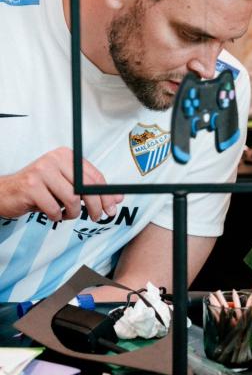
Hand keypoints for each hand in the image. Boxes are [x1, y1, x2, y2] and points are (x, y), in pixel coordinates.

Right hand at [0, 147, 122, 221]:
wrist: (6, 192)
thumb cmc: (41, 190)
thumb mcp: (67, 187)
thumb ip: (91, 190)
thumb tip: (118, 198)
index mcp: (67, 156)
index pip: (95, 176)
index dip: (107, 195)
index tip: (113, 208)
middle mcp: (55, 159)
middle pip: (87, 187)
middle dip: (97, 206)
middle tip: (98, 218)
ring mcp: (42, 171)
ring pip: (72, 199)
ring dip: (72, 213)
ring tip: (66, 214)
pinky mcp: (31, 186)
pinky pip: (54, 208)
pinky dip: (56, 216)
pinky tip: (52, 214)